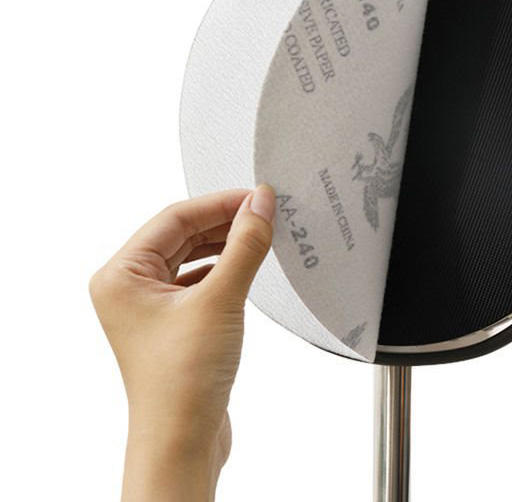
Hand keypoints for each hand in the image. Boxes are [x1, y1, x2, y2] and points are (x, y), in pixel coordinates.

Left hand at [89, 185, 275, 500]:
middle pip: (181, 234)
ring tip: (260, 233)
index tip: (257, 196)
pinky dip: (223, 268)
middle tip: (265, 211)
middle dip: (224, 222)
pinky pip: (198, 279)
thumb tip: (261, 203)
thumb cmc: (182, 381)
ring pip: (191, 256)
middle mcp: (129, 287)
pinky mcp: (172, 323)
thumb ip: (244, 245)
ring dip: (226, 243)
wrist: (183, 442)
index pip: (174, 218)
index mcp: (121, 275)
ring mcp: (150, 306)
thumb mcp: (220, 299)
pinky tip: (246, 264)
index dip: (219, 203)